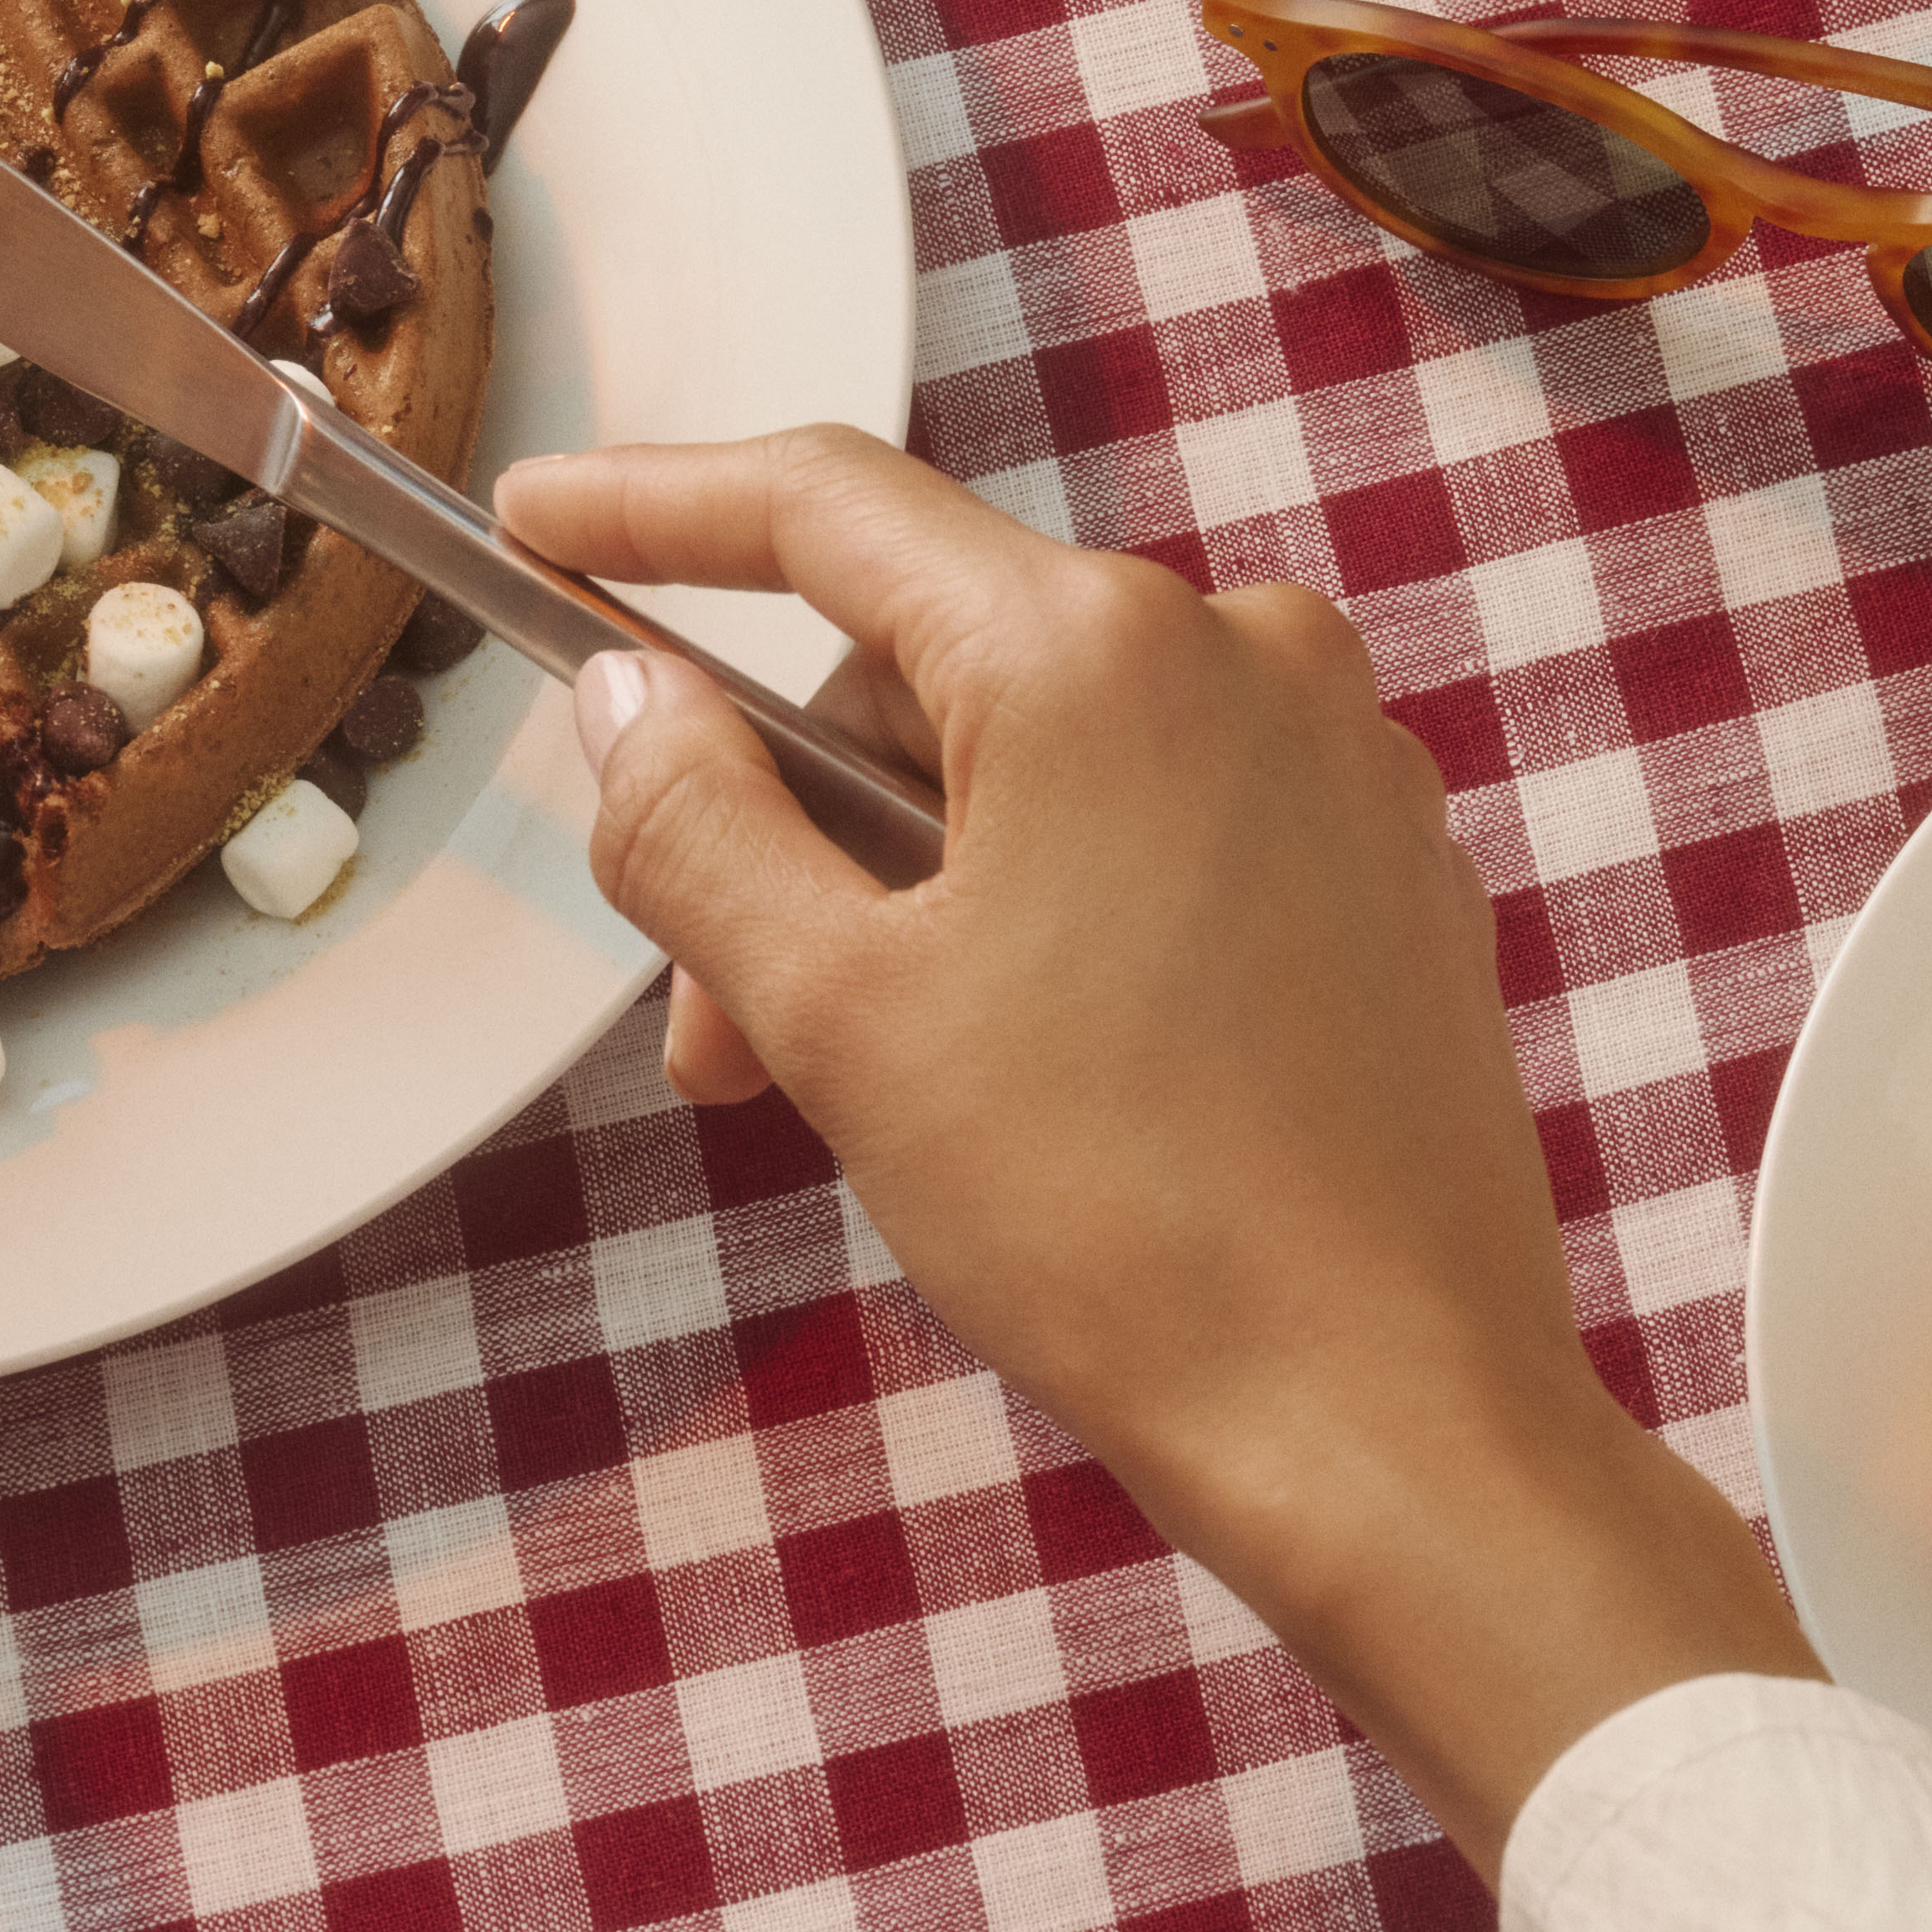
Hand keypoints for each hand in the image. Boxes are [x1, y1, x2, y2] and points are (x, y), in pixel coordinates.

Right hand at [498, 426, 1814, 1867]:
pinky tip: (1025, 1070)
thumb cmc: (1124, 1227)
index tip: (538, 511)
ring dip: (913, 884)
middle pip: (924, 656)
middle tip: (719, 1023)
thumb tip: (628, 700)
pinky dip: (1050, 900)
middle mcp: (1242, 655)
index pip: (820, 506)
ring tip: (871, 1087)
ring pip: (1037, 750)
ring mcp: (1337, 756)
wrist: (1393, 1426)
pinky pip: (1159, 813)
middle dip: (793, 815)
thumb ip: (695, 824)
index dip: (651, 506)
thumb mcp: (835, 1015)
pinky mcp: (1389, 861)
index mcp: (1093, 654)